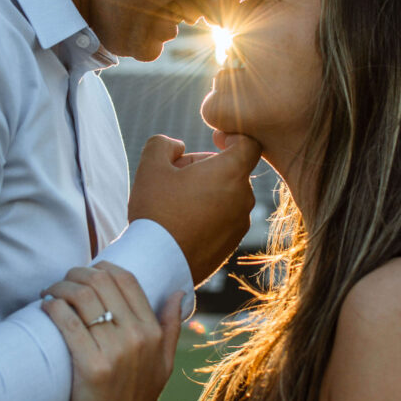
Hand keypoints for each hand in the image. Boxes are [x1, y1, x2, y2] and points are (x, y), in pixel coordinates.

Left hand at [41, 262, 181, 400]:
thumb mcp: (164, 364)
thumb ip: (171, 326)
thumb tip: (178, 293)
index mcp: (153, 332)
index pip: (127, 279)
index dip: (102, 268)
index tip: (85, 273)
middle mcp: (137, 337)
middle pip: (102, 283)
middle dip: (76, 274)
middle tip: (61, 281)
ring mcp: (115, 352)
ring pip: (83, 297)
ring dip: (60, 287)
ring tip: (49, 292)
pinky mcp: (91, 367)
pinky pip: (68, 323)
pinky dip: (53, 308)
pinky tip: (45, 307)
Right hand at [128, 134, 261, 285]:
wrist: (158, 264)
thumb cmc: (156, 212)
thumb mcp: (151, 166)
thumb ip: (164, 144)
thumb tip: (178, 146)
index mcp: (230, 173)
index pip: (249, 143)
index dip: (234, 136)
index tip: (216, 140)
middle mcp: (243, 198)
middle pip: (233, 170)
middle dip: (209, 167)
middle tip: (177, 178)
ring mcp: (240, 224)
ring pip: (229, 195)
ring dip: (209, 191)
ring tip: (177, 203)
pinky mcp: (232, 243)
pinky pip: (225, 218)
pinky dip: (210, 214)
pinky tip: (183, 223)